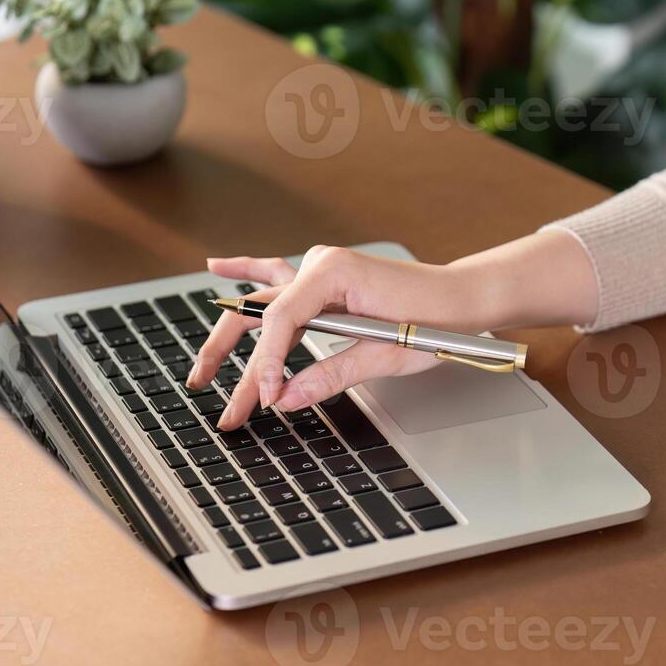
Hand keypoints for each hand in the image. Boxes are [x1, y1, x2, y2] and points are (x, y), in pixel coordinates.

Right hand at [185, 248, 481, 428]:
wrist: (462, 300)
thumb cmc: (436, 320)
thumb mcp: (386, 354)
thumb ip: (331, 374)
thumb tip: (286, 398)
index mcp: (334, 273)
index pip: (279, 321)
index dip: (266, 364)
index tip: (264, 399)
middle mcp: (321, 266)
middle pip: (260, 314)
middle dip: (231, 358)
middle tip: (208, 394)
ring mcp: (322, 272)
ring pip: (263, 305)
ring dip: (231, 336)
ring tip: (202, 368)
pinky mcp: (327, 284)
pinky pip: (279, 280)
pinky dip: (249, 273)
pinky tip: (218, 266)